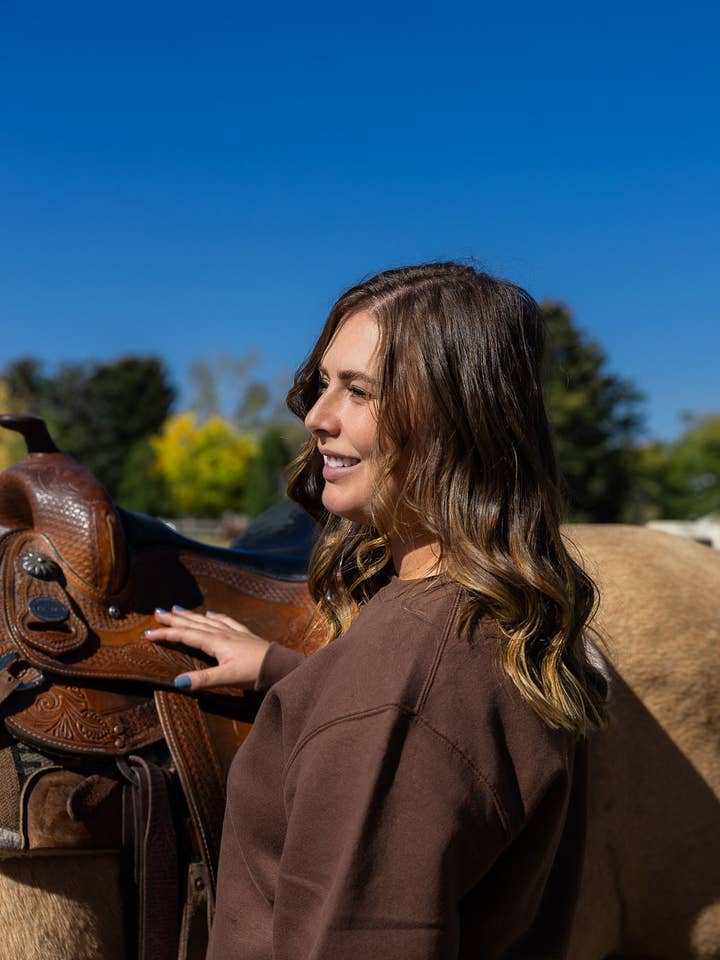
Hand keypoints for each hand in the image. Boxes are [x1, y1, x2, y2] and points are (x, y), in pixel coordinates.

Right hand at [146, 606, 269, 690]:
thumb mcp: (226, 678)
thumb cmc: (253, 672)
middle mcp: (222, 633)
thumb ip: (202, 679)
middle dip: (174, 619)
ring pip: (206, 621)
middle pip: (193, 624)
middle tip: (157, 612)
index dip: (166, 634)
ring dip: (190, 616)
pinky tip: (211, 614)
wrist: (279, 666)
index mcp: (215, 642)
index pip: (185, 636)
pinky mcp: (244, 635)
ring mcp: (234, 633)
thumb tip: (177, 681)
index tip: (147, 633)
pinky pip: (226, 621)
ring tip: (176, 609)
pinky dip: (215, 617)